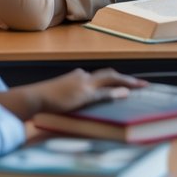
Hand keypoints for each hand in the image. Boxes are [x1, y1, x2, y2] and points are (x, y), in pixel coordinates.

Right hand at [0, 68, 146, 120]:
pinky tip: (126, 95)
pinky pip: (103, 93)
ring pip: (111, 80)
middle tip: (143, 84)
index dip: (116, 80)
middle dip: (127, 79)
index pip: (101, 77)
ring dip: (127, 83)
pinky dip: (115, 93)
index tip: (127, 84)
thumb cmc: (43, 101)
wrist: (32, 98)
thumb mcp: (61, 96)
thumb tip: (79, 101)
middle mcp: (83, 77)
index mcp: (78, 77)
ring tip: (141, 87)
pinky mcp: (82, 95)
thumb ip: (73, 96)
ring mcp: (83, 85)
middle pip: (110, 74)